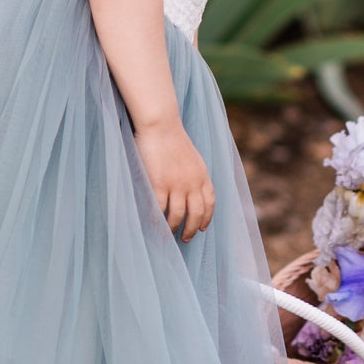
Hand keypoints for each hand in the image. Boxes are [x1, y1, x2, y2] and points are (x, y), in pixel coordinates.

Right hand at [134, 118, 214, 240]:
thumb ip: (194, 174)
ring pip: (177, 215)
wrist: (161, 125)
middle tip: (185, 239)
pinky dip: (157, 219)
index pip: (210, 202)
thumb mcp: (192, 158)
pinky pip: (159, 209)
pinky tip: (153, 225)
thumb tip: (191, 190)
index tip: (202, 228)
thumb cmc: (173, 138)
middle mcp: (193, 183)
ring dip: (173, 228)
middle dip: (191, 229)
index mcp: (202, 175)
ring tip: (168, 234)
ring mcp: (176, 185)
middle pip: (196, 213)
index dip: (207, 218)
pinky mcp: (159, 184)